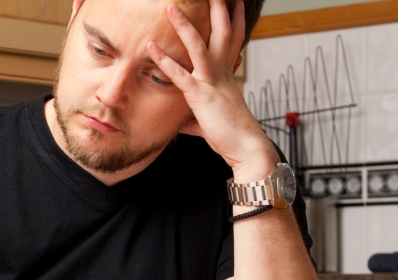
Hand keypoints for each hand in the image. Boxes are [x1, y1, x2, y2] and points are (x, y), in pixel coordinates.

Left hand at [146, 0, 277, 178]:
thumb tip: (185, 124)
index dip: (234, 18)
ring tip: (171, 8)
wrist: (246, 148)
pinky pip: (180, 74)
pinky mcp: (201, 95)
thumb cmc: (231, 135)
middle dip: (218, 9)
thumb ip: (195, 117)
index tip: (233, 1)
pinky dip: (164, 60)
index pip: (234, 38)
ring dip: (184, 25)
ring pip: (199, 45)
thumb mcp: (211, 121)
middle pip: (222, 32)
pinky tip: (151, 47)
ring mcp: (212, 81)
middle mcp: (223, 72)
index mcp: (228, 74)